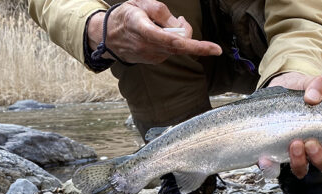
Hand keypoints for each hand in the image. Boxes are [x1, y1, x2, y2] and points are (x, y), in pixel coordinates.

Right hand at [87, 0, 221, 64]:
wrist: (106, 36)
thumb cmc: (125, 16)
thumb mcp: (140, 4)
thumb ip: (161, 12)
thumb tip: (179, 26)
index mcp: (142, 28)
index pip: (173, 40)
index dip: (196, 45)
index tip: (215, 49)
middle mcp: (147, 46)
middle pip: (180, 46)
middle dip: (190, 36)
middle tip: (182, 20)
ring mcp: (150, 56)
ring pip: (176, 48)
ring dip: (179, 36)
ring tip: (167, 23)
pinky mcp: (153, 60)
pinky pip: (170, 51)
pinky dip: (173, 42)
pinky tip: (163, 33)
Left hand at [267, 72, 321, 178]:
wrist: (282, 87)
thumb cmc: (304, 91)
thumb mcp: (313, 84)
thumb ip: (318, 86)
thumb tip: (312, 97)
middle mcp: (315, 150)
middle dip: (318, 158)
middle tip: (310, 143)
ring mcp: (297, 154)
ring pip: (302, 169)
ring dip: (299, 162)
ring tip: (294, 144)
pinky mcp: (276, 153)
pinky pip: (274, 168)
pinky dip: (271, 167)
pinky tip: (266, 160)